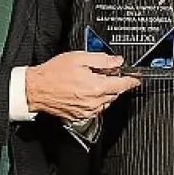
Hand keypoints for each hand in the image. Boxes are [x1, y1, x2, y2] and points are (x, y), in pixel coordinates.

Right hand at [25, 51, 139, 121]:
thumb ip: (102, 60)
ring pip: (106, 101)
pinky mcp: (80, 116)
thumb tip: (117, 61)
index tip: (137, 78)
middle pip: (115, 92)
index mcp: (96, 86)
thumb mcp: (79, 58)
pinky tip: (83, 91)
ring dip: (104, 91)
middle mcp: (94, 102)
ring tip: (88, 81)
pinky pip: (95, 108)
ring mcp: (87, 111)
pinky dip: (94, 100)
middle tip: (102, 72)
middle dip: (114, 82)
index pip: (123, 84)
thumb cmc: (53, 73)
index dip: (132, 80)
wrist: (36, 89)